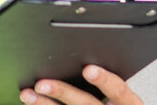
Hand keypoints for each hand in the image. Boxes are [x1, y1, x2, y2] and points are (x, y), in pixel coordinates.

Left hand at [22, 65, 143, 104]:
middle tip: (42, 83)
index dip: (104, 80)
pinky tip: (32, 104)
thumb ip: (109, 78)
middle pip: (87, 104)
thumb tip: (83, 56)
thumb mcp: (123, 94)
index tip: (88, 69)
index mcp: (128, 103)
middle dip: (63, 92)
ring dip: (45, 104)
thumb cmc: (121, 103)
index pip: (119, 90)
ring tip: (27, 94)